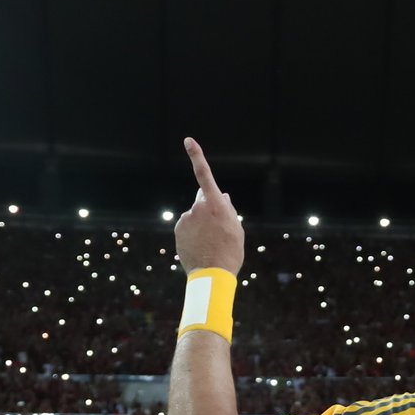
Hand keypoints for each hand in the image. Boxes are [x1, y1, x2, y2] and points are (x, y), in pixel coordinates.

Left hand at [175, 138, 243, 274]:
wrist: (212, 274)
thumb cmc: (229, 251)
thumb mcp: (236, 228)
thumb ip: (227, 208)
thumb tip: (221, 195)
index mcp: (215, 204)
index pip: (204, 175)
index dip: (196, 156)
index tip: (188, 141)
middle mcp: (197, 207)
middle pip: (202, 198)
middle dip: (208, 205)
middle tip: (218, 227)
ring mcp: (186, 218)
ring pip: (195, 215)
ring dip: (201, 223)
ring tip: (211, 242)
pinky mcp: (178, 229)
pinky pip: (187, 226)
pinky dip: (193, 232)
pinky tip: (201, 246)